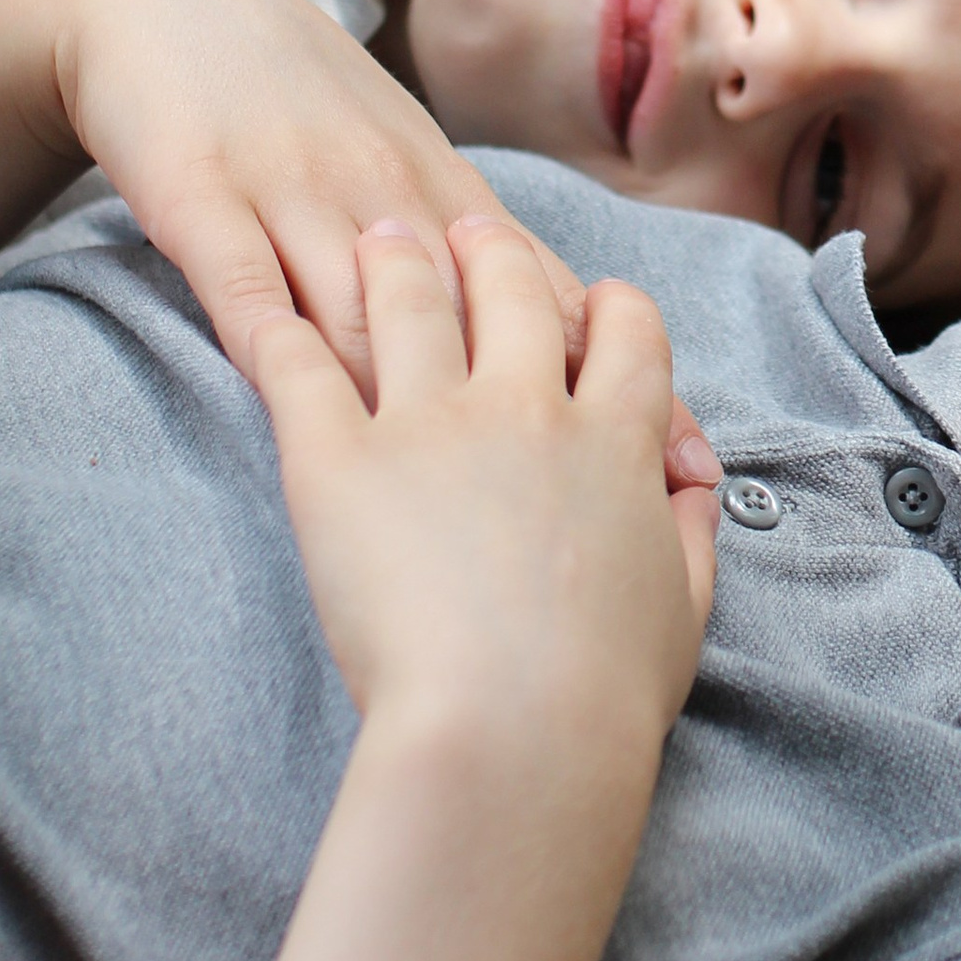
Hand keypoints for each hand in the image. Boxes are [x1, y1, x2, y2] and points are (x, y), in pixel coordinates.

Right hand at [34, 0, 716, 483]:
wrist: (164, 1)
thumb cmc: (292, 93)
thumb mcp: (397, 154)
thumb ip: (463, 239)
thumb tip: (552, 334)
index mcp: (443, 188)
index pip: (550, 293)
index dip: (620, 380)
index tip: (684, 459)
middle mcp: (388, 193)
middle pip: (480, 315)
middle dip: (550, 412)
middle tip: (616, 503)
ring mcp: (296, 193)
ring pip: (369, 307)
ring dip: (423, 398)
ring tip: (468, 497)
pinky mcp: (203, 197)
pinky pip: (246, 281)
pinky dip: (280, 341)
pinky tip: (307, 406)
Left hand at [253, 220, 715, 764]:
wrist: (511, 731)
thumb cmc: (602, 695)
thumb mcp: (681, 610)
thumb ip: (688, 536)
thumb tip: (694, 493)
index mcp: (614, 440)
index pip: (624, 331)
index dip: (608, 305)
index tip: (593, 301)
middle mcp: (526, 407)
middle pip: (510, 289)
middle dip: (487, 248)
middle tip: (462, 230)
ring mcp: (429, 423)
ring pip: (407, 300)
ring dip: (392, 258)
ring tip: (373, 234)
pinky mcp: (336, 458)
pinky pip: (298, 366)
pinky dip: (278, 327)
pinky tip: (266, 304)